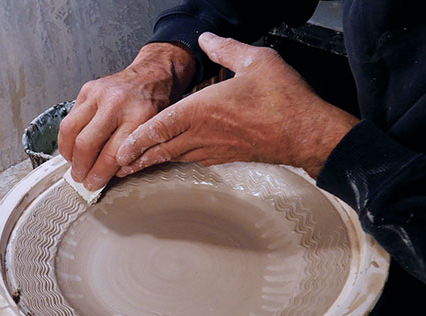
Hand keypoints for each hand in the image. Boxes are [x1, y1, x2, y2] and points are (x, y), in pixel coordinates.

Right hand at [57, 43, 194, 190]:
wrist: (153, 73)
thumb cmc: (156, 103)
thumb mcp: (156, 130)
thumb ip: (136, 152)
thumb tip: (113, 175)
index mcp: (138, 117)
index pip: (112, 154)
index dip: (99, 173)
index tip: (94, 184)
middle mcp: (116, 104)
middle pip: (86, 143)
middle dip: (81, 167)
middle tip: (81, 178)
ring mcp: (99, 94)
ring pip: (70, 129)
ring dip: (68, 153)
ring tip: (73, 165)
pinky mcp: (87, 89)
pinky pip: (70, 117)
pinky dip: (67, 136)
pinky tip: (72, 147)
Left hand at [116, 32, 358, 178]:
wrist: (306, 133)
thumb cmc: (283, 100)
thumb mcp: (255, 61)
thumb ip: (225, 48)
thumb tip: (206, 39)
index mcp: (203, 109)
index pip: (160, 127)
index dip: (138, 140)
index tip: (121, 150)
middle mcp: (204, 133)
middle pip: (162, 148)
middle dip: (138, 158)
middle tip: (118, 166)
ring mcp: (215, 149)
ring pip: (176, 157)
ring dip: (154, 161)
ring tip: (137, 167)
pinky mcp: (227, 156)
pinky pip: (194, 159)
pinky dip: (177, 160)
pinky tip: (175, 158)